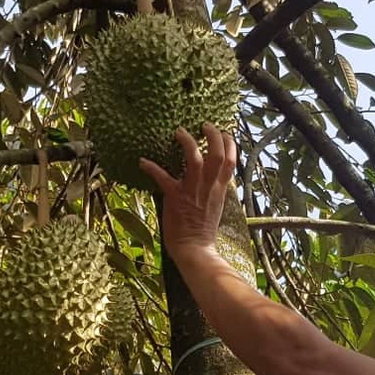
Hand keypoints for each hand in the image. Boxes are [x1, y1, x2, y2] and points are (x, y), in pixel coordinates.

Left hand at [137, 125, 234, 258]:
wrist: (195, 249)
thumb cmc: (203, 231)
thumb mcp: (216, 206)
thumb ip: (215, 189)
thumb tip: (213, 178)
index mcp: (219, 189)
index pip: (231, 161)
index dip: (230, 144)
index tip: (225, 133)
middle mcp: (208, 186)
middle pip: (217, 154)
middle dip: (213, 136)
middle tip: (205, 125)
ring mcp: (192, 190)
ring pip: (194, 158)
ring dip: (187, 142)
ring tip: (180, 131)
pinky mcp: (175, 196)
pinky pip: (163, 177)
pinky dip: (152, 167)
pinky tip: (143, 161)